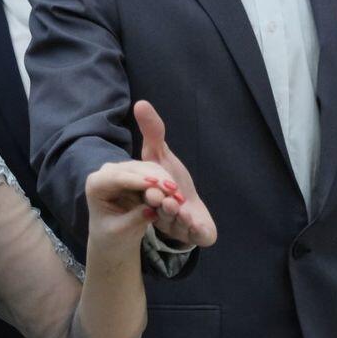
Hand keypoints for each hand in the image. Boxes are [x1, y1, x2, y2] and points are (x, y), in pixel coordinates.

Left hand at [84, 160, 186, 251]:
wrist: (114, 238)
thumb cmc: (111, 237)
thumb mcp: (120, 231)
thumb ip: (134, 219)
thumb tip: (151, 211)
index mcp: (95, 184)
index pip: (117, 178)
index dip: (137, 180)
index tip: (155, 184)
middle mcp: (108, 172)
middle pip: (135, 169)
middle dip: (156, 179)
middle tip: (174, 190)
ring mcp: (125, 171)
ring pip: (148, 168)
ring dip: (164, 180)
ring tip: (178, 195)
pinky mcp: (139, 174)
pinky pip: (156, 174)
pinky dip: (166, 183)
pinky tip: (177, 194)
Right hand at [134, 100, 216, 247]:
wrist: (194, 214)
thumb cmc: (174, 182)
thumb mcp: (161, 156)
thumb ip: (152, 133)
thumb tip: (140, 102)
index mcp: (149, 196)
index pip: (147, 190)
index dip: (151, 186)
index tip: (154, 184)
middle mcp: (161, 213)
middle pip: (160, 209)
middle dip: (163, 204)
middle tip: (167, 199)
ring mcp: (178, 226)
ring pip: (175, 223)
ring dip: (177, 217)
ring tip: (180, 211)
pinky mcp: (196, 234)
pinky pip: (195, 234)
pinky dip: (195, 229)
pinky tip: (195, 223)